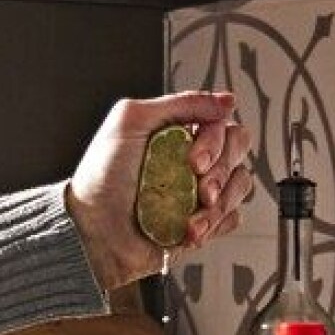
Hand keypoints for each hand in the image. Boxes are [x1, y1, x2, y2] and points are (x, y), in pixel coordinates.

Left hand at [65, 91, 258, 289]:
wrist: (95, 233)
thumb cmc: (101, 178)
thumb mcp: (130, 120)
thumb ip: (179, 103)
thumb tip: (226, 101)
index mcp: (177, 131)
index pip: (221, 123)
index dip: (214, 142)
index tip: (192, 160)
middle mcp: (192, 158)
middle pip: (238, 150)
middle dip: (220, 172)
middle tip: (198, 188)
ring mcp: (199, 191)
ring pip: (240, 184)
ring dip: (218, 204)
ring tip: (189, 219)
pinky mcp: (203, 222)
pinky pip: (233, 217)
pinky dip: (215, 224)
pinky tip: (189, 230)